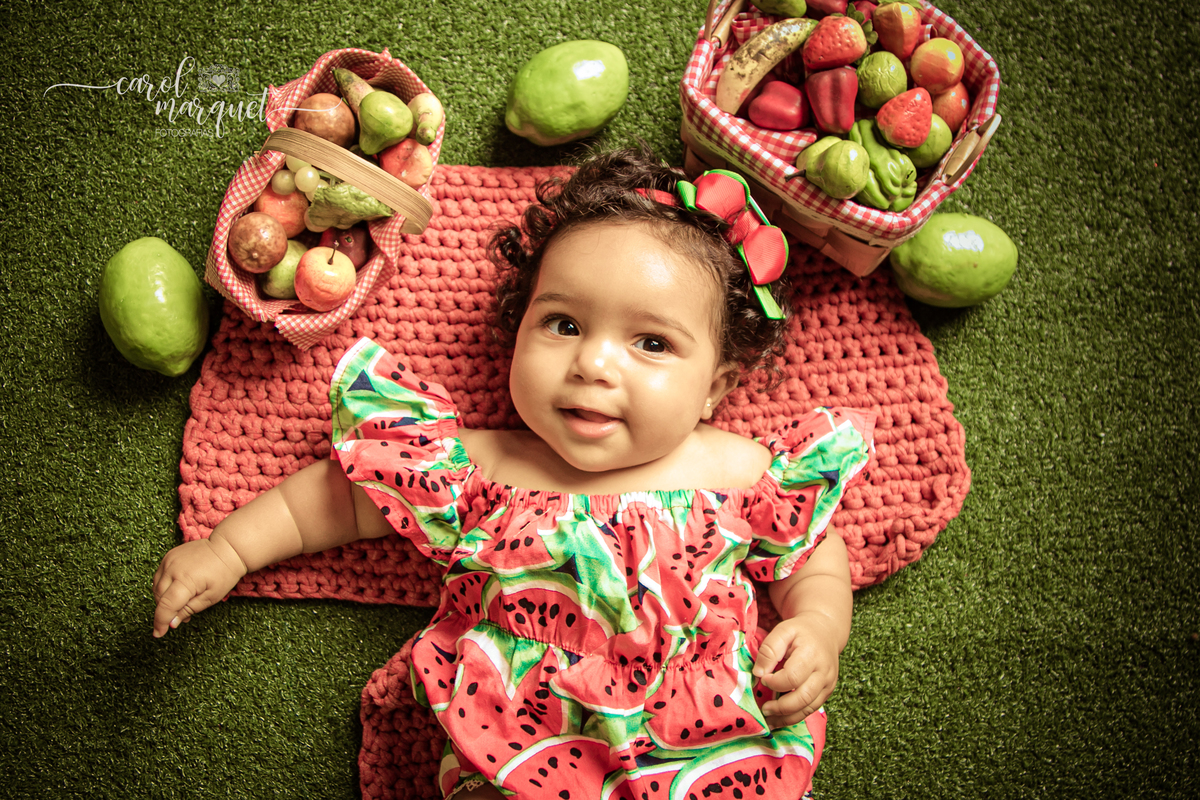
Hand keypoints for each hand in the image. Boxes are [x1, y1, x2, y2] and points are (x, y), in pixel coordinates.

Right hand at [152, 537, 246, 637]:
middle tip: (183, 616)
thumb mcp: (210, 598)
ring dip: (164, 599)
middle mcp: (173, 568)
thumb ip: (188, 610)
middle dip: (166, 611)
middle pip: (159, 597)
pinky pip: (159, 576)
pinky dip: (164, 586)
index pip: (165, 606)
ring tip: (183, 602)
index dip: (160, 622)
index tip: (158, 634)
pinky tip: (178, 590)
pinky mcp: (168, 556)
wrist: (228, 548)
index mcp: (185, 580)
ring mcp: (169, 560)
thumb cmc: (224, 573)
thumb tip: (171, 623)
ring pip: (156, 587)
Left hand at [751, 613, 840, 727]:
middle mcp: (824, 672)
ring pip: (808, 709)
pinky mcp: (827, 693)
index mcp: (812, 654)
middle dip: (780, 707)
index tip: (763, 679)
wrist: (825, 631)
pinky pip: (811, 710)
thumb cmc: (800, 631)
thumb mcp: (783, 631)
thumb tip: (758, 674)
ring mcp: (828, 684)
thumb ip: (769, 650)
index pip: (792, 677)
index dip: (775, 682)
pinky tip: (779, 718)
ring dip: (786, 718)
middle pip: (803, 698)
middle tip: (764, 708)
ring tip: (768, 718)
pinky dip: (794, 717)